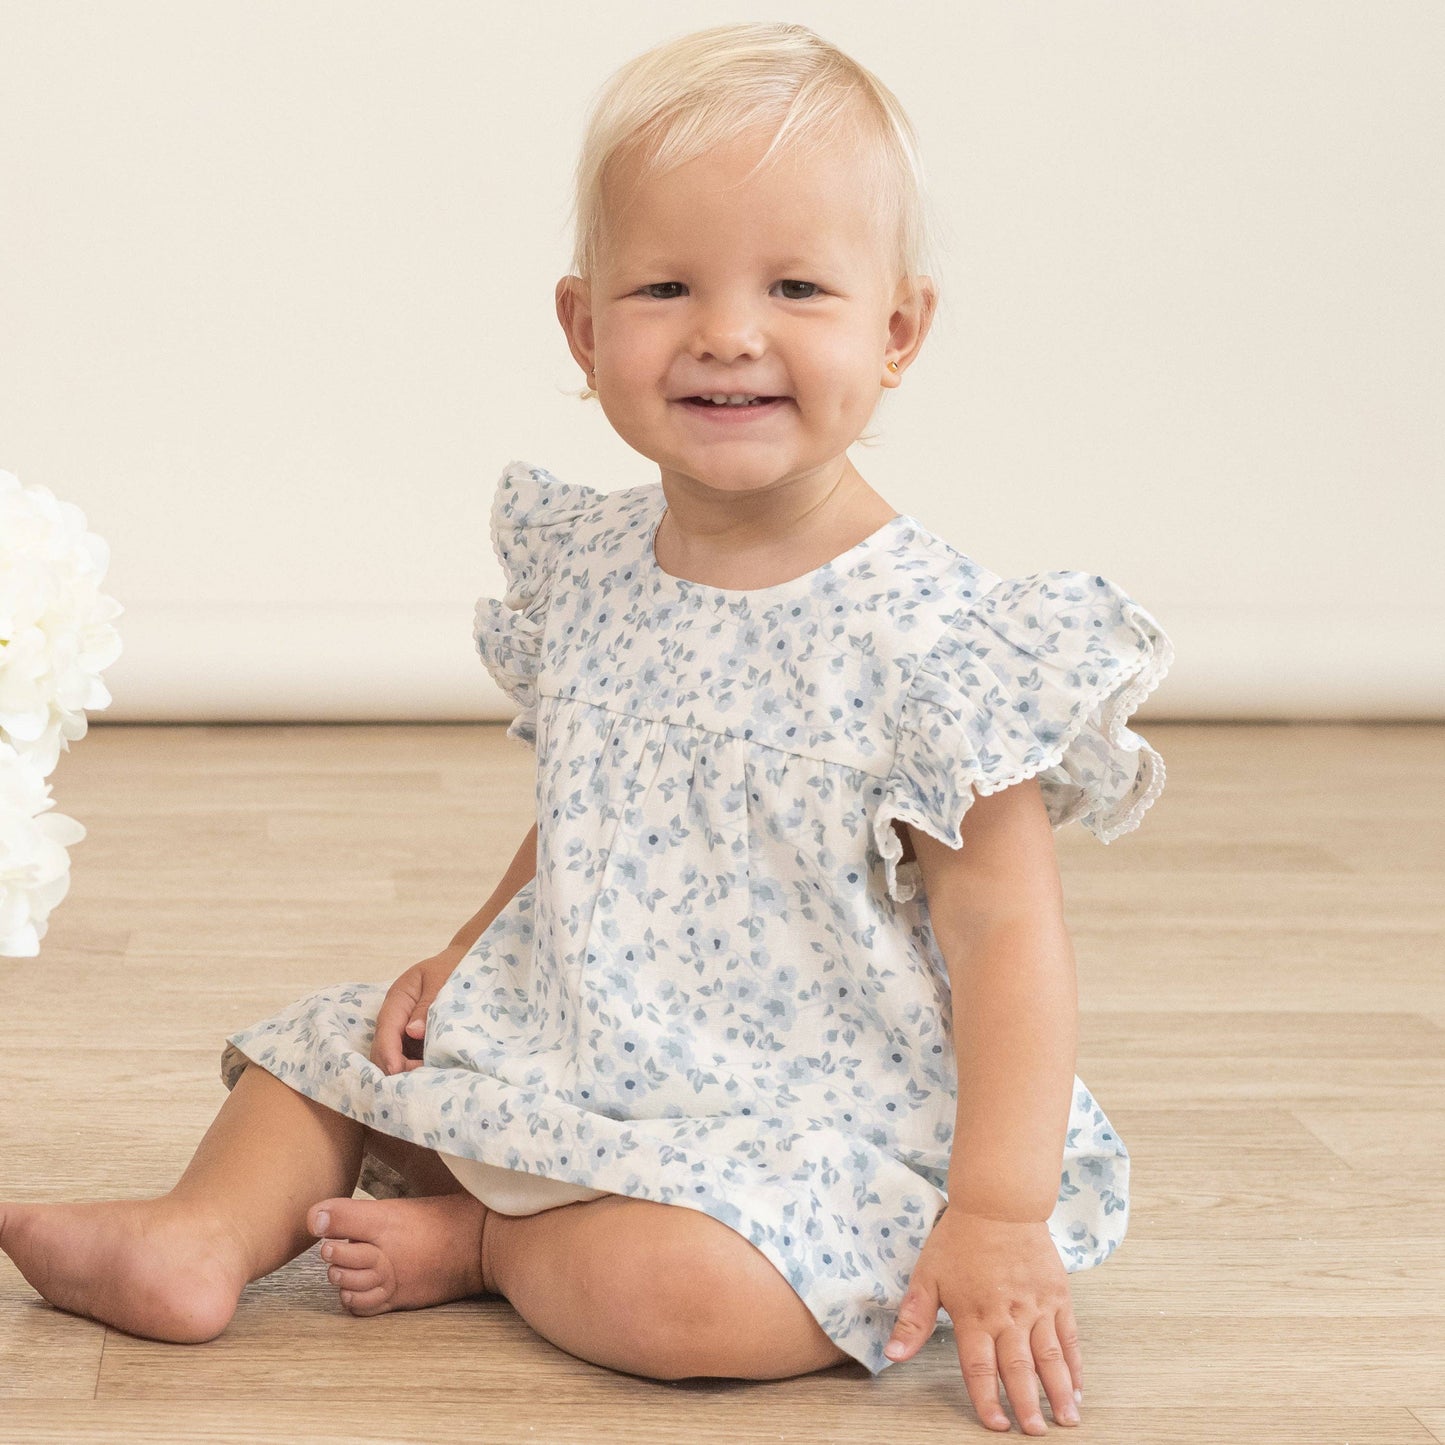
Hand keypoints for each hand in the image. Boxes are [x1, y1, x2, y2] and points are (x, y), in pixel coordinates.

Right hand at [369, 942, 469, 1075]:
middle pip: (383, 1050)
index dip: (389, 1054)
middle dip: (395, 1068)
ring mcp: (404, 1030)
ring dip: (405, 1072)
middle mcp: (396, 1017)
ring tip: (429, 1081)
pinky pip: (408, 1057)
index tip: (398, 1070)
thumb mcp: (441, 980)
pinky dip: (415, 1068)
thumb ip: (427, 1005)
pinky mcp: (415, 1039)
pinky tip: (432, 1076)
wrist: (465, 962)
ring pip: (394, 1057)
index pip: (386, 1031)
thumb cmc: (453, 967)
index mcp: (397, 1000)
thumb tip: (412, 1032)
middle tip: (422, 1081)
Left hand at [883, 1207, 1082, 1433]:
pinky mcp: (1057, 1295)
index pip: (979, 1368)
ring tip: (1065, 1421)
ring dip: (1058, 1392)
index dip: (986, 1400)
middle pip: (1019, 1370)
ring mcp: (1036, 1306)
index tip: (996, 1427)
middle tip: (1035, 1434)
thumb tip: (893, 1354)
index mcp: (973, 1314)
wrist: (998, 1203)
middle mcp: (1007, 1315)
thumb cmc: (959, 1239)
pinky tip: (1078, 1388)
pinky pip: (1069, 1337)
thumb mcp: (927, 1275)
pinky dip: (1074, 1365)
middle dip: (1027, 1406)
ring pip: (1049, 1358)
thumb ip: (913, 1319)